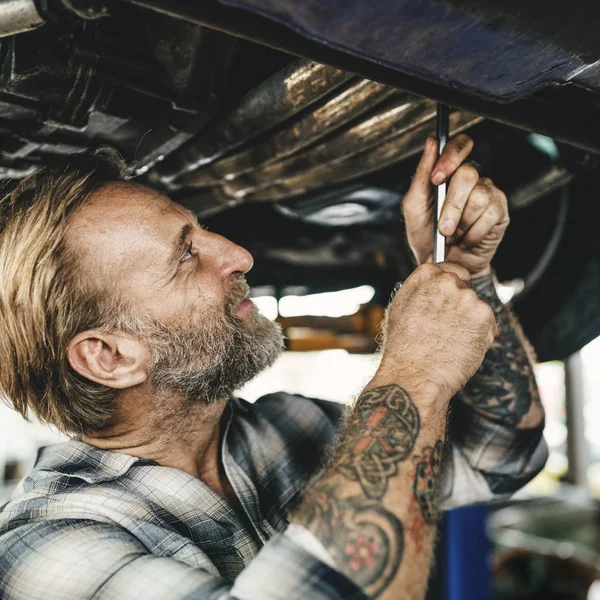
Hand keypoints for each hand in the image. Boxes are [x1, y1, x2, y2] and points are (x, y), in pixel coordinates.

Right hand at [379, 263, 495, 399]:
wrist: (415, 373)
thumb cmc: (404, 347)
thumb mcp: (401, 307)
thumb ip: (419, 289)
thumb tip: (432, 284)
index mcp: (425, 275)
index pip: (450, 269)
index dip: (451, 286)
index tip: (448, 298)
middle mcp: (447, 281)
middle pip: (464, 288)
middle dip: (459, 305)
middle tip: (446, 327)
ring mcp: (468, 298)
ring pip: (476, 307)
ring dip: (469, 321)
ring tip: (450, 341)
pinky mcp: (485, 316)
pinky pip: (487, 323)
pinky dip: (480, 335)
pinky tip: (461, 346)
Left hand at [403, 134, 509, 277]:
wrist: (441, 265)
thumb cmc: (427, 236)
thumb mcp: (414, 207)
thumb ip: (421, 176)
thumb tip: (431, 143)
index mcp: (450, 173)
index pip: (460, 145)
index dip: (451, 156)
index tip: (436, 179)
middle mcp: (472, 180)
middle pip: (468, 173)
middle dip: (451, 204)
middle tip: (442, 226)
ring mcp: (488, 195)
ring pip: (479, 196)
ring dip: (462, 222)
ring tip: (454, 234)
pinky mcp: (500, 213)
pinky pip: (490, 215)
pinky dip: (473, 232)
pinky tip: (467, 239)